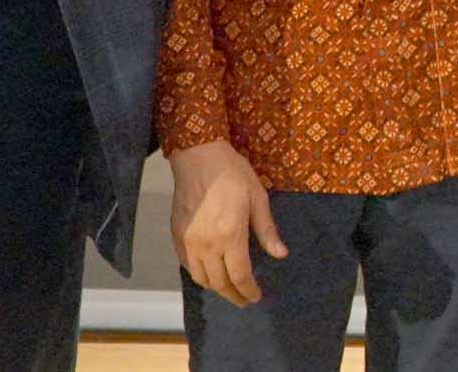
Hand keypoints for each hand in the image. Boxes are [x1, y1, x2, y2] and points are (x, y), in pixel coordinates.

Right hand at [168, 138, 285, 307]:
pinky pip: (187, 265)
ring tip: (229, 288)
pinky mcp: (176, 236)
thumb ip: (266, 230)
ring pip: (200, 277)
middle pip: (219, 282)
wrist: (198, 157)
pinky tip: (209, 272)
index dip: (248, 290)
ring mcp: (189, 242)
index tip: (256, 297)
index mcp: (230, 235)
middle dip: (233, 295)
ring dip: (216, 287)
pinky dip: (199, 274)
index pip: (239, 275)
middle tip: (244, 299)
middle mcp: (207, 244)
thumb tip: (280, 254)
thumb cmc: (233, 174)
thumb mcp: (258, 198)